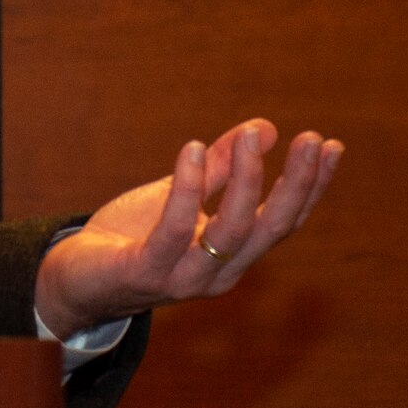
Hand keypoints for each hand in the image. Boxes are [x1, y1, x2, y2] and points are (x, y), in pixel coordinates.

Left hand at [35, 119, 343, 339]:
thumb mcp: (180, 195)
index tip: (331, 146)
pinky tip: (191, 150)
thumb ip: (219, 168)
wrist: (75, 280)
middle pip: (270, 228)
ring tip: (252, 137)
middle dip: (296, 184)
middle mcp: (219, 271)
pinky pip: (176, 230)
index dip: (310, 186)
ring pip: (232, 230)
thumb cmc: (132, 237)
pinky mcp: (147, 272)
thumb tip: (263, 128)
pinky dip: (188, 189)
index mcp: (233, 255)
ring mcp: (185, 276)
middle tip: (311, 140)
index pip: (283, 220)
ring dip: (246, 180)